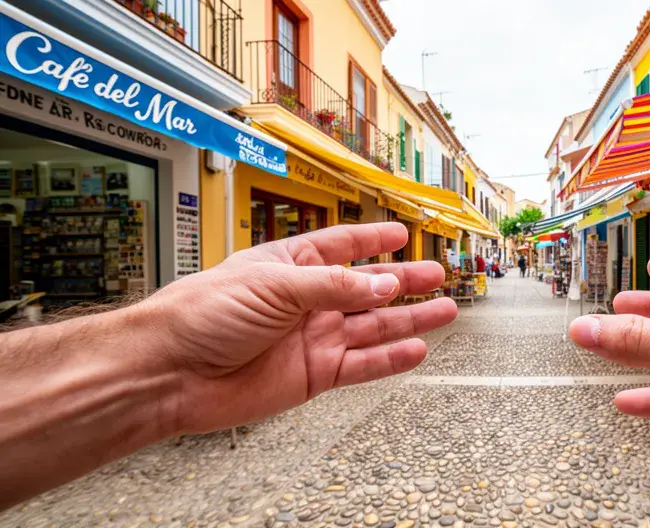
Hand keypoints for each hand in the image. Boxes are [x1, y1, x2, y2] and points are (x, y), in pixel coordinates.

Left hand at [140, 223, 456, 434]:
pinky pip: (363, 366)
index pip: (340, 246)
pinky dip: (391, 359)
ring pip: (373, 327)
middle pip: (367, 288)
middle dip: (404, 282)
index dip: (371, 239)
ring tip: (445, 311)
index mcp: (291, 266)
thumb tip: (384, 286)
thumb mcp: (274, 285)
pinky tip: (416, 350)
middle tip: (437, 275)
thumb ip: (334, 286)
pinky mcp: (313, 375)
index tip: (400, 233)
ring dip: (409, 320)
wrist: (171, 372)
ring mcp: (312, 339)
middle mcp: (306, 301)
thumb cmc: (202, 315)